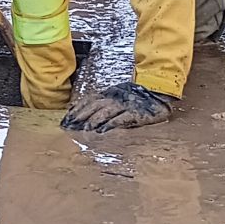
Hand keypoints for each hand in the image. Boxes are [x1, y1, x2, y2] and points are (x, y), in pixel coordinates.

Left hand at [60, 82, 175, 131]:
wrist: (158, 93)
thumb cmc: (135, 96)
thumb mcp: (116, 94)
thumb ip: (101, 101)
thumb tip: (80, 109)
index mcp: (109, 93)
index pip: (89, 100)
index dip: (77, 109)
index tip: (66, 118)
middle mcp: (115, 97)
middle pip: (94, 106)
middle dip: (81, 116)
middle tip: (70, 126)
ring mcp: (125, 105)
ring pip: (106, 111)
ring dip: (94, 120)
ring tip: (85, 129)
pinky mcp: (136, 114)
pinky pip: (122, 119)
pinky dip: (111, 124)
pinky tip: (103, 130)